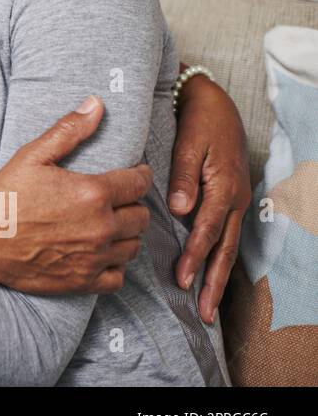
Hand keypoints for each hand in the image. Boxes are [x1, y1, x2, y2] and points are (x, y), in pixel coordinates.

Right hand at [0, 96, 154, 294]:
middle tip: (118, 200)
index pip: (139, 184)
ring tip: (110, 225)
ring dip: (126, 235)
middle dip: (133, 205)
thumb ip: (69, 130)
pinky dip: (115, 266)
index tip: (134, 174)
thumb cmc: (4, 196)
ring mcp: (94, 257)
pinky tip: (100, 254)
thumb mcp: (32, 155)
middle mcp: (100, 227)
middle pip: (141, 217)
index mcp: (93, 193)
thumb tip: (97, 104)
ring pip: (134, 246)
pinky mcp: (84, 281)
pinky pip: (118, 276)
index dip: (140, 175)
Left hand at [169, 74, 250, 322]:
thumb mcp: (190, 144)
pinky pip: (226, 237)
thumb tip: (180, 210)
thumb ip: (184, 177)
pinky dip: (219, 259)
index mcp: (223, 187)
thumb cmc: (198, 123)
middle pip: (224, 248)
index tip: (183, 280)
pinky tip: (210, 277)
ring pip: (227, 247)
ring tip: (208, 306)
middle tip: (204, 312)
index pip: (207, 230)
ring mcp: (235, 202)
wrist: (213, 103)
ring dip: (218, 277)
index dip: (195, 257)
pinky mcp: (229, 201)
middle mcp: (234, 200)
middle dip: (213, 282)